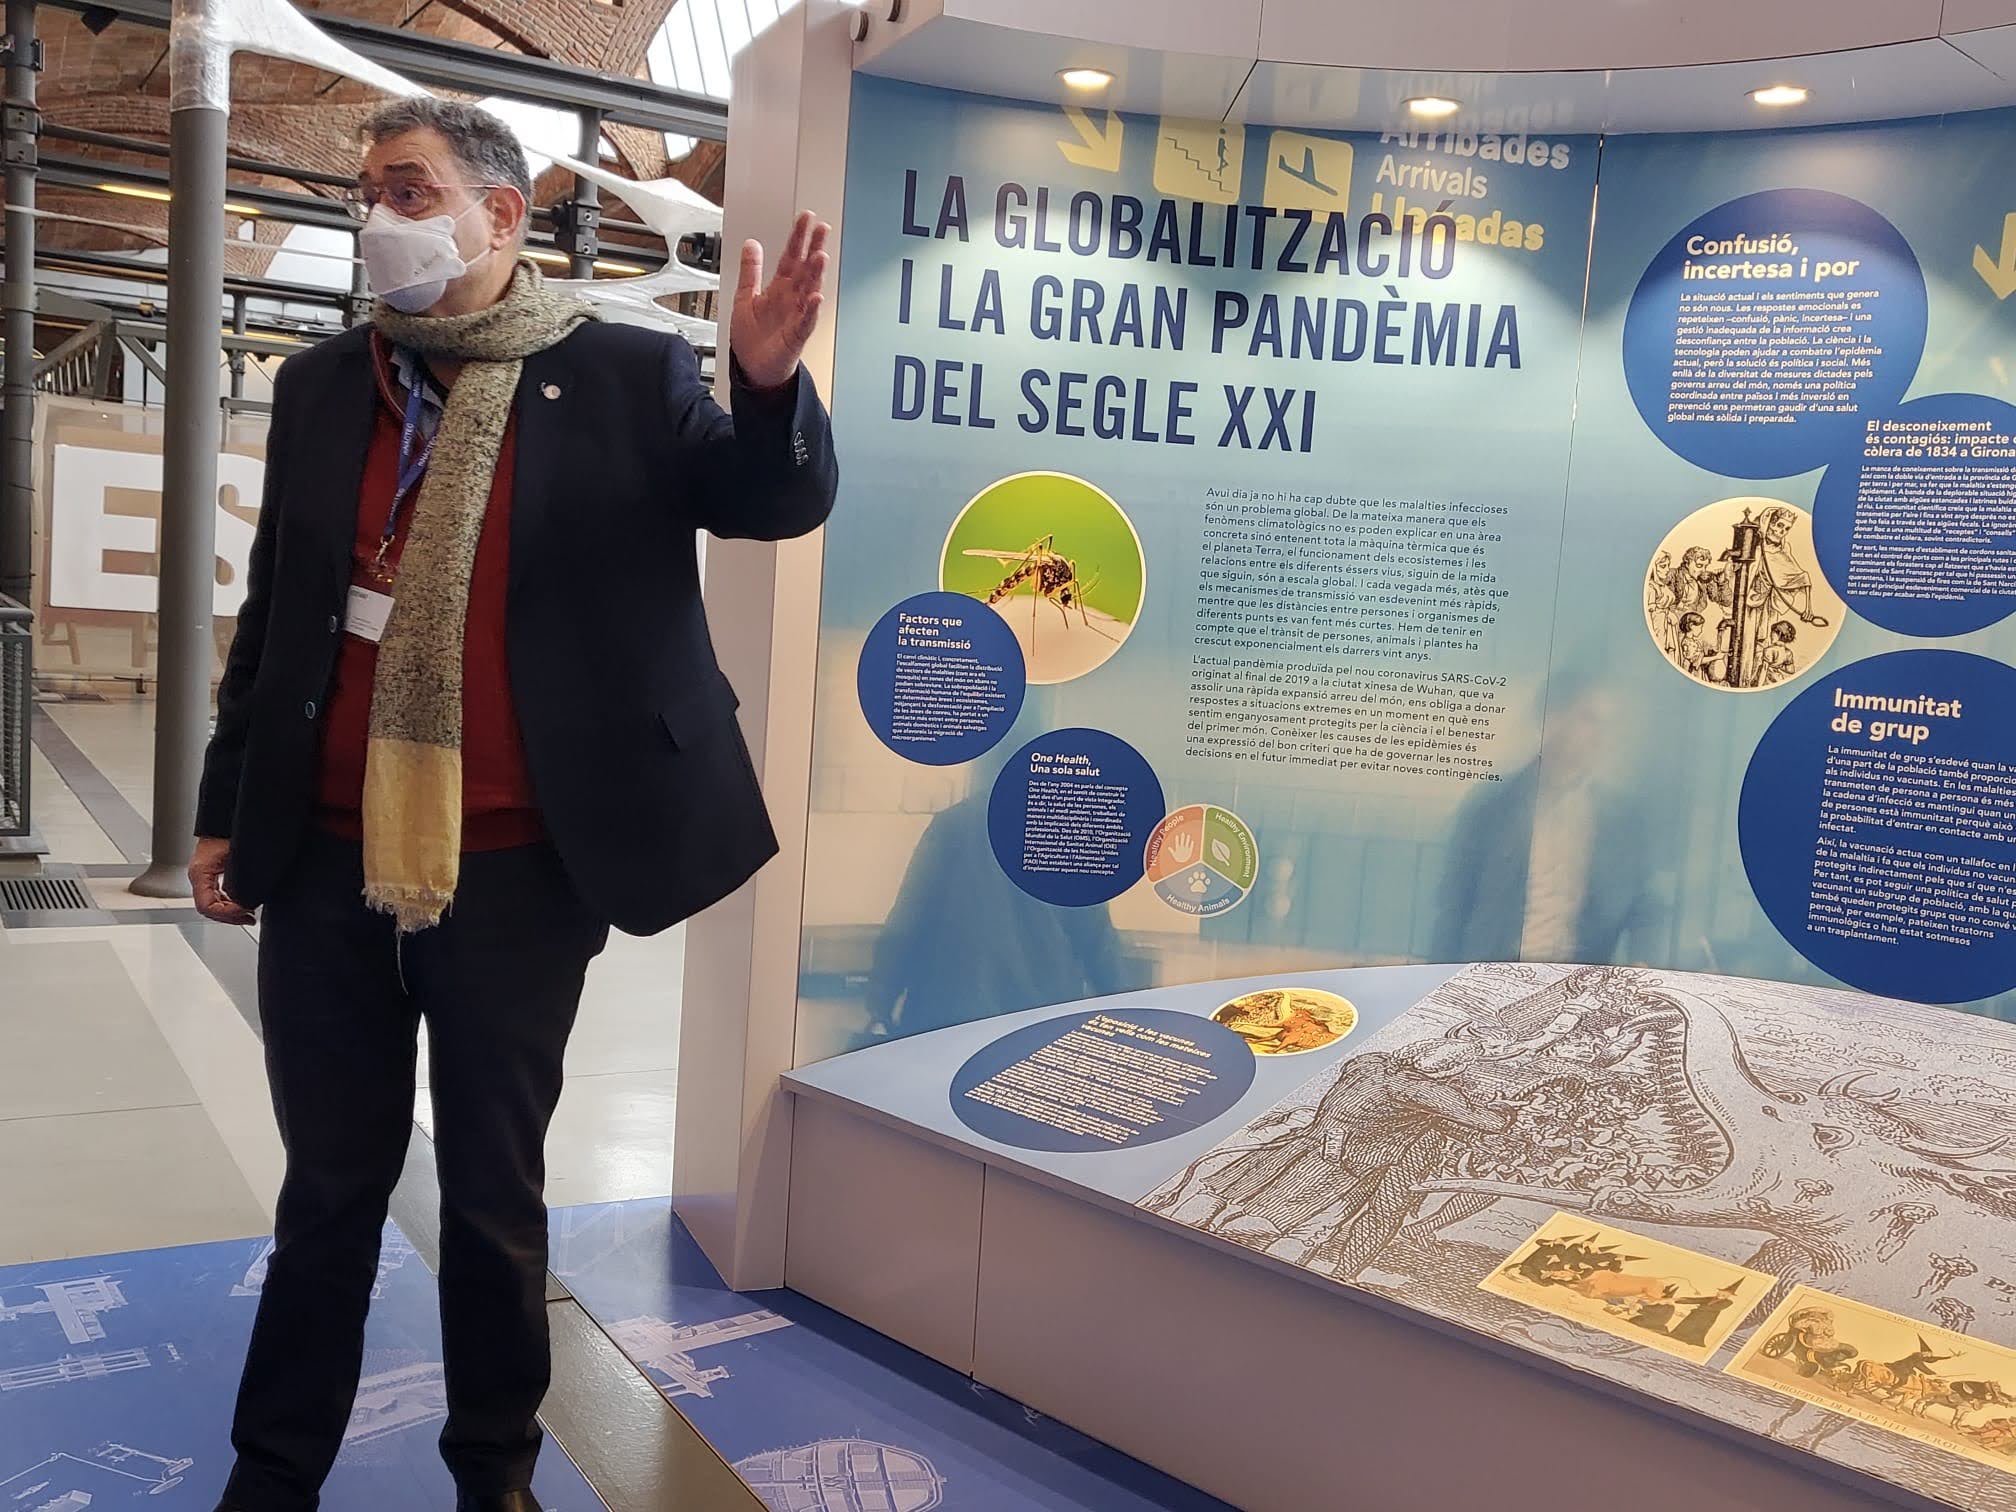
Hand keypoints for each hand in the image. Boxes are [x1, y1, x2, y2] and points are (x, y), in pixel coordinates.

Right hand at [191, 836, 254, 923]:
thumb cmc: (228, 832)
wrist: (225, 817)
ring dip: (230, 912)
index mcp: (200, 873)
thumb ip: (238, 880)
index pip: (206, 905)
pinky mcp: (211, 873)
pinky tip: (243, 903)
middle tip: (250, 918)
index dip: (226, 913)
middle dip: (230, 916)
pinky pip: (217, 895)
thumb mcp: (236, 857)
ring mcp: (203, 875)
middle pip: (208, 908)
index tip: (245, 911)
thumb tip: (247, 898)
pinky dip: (229, 903)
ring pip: (212, 903)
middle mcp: (199, 876)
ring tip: (249, 914)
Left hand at [730, 209, 830, 389]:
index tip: (805, 218)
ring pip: (810, 291)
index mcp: (779, 287)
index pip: (791, 256)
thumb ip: (750, 270)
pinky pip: (806, 321)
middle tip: (822, 229)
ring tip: (821, 257)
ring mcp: (796, 315)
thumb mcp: (744, 296)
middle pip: (805, 268)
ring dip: (816, 275)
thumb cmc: (752, 337)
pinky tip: (816, 298)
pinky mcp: (796, 335)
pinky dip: (812, 310)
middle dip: (813, 248)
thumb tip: (752, 244)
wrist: (753, 367)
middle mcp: (791, 298)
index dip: (798, 237)